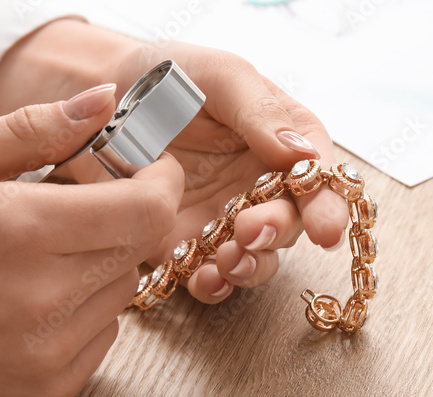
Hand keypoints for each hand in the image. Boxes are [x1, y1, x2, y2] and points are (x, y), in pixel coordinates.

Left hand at [0, 20, 350, 303]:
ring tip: (229, 260)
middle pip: (291, 224)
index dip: (328, 206)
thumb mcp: (217, 76)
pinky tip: (205, 279)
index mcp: (282, 142)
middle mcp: (262, 186)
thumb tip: (302, 153)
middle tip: (254, 231)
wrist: (104, 101)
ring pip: (258, 258)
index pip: (318, 177)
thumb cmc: (168, 77)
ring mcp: (228, 221)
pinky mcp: (190, 245)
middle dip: (278, 233)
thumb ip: (259, 111)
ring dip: (250, 266)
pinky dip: (213, 284)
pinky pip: (211, 274)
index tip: (325, 229)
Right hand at [0, 84, 181, 396]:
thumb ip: (28, 129)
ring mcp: (49, 353)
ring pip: (123, 293)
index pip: (148, 209)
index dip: (161, 183)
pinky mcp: (50, 391)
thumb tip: (101, 104)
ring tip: (35, 263)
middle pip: (140, 249)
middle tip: (72, 211)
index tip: (148, 171)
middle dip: (120, 220)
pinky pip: (106, 338)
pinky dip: (84, 315)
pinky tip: (31, 307)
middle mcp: (44, 299)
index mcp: (20, 230)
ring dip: (98, 268)